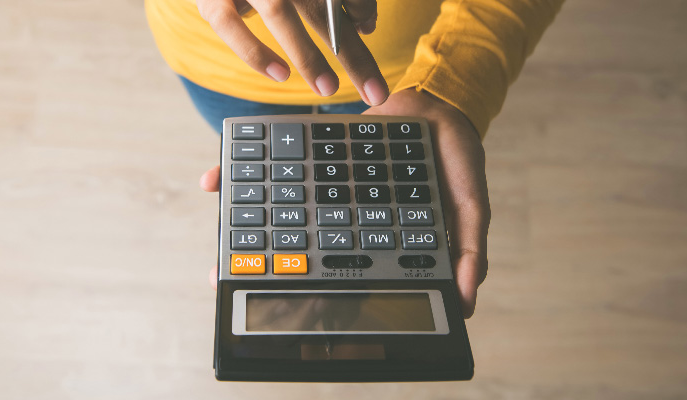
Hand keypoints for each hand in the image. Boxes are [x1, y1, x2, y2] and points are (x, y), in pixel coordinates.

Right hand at [196, 0, 388, 104]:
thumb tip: (365, 23)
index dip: (363, 13)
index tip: (373, 39)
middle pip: (321, 10)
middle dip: (351, 53)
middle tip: (374, 92)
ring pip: (279, 12)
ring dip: (308, 55)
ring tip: (328, 89)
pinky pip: (229, 24)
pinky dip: (255, 52)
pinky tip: (280, 74)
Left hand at [198, 90, 489, 317]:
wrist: (439, 103)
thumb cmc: (456, 160)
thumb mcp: (472, 205)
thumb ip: (471, 249)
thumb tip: (467, 299)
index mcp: (379, 235)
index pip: (344, 272)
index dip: (315, 293)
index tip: (286, 310)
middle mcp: (348, 216)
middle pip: (301, 249)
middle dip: (266, 267)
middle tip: (227, 282)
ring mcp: (329, 190)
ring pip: (282, 214)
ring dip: (247, 228)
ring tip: (217, 253)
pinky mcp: (315, 158)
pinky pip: (281, 170)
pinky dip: (249, 176)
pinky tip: (214, 182)